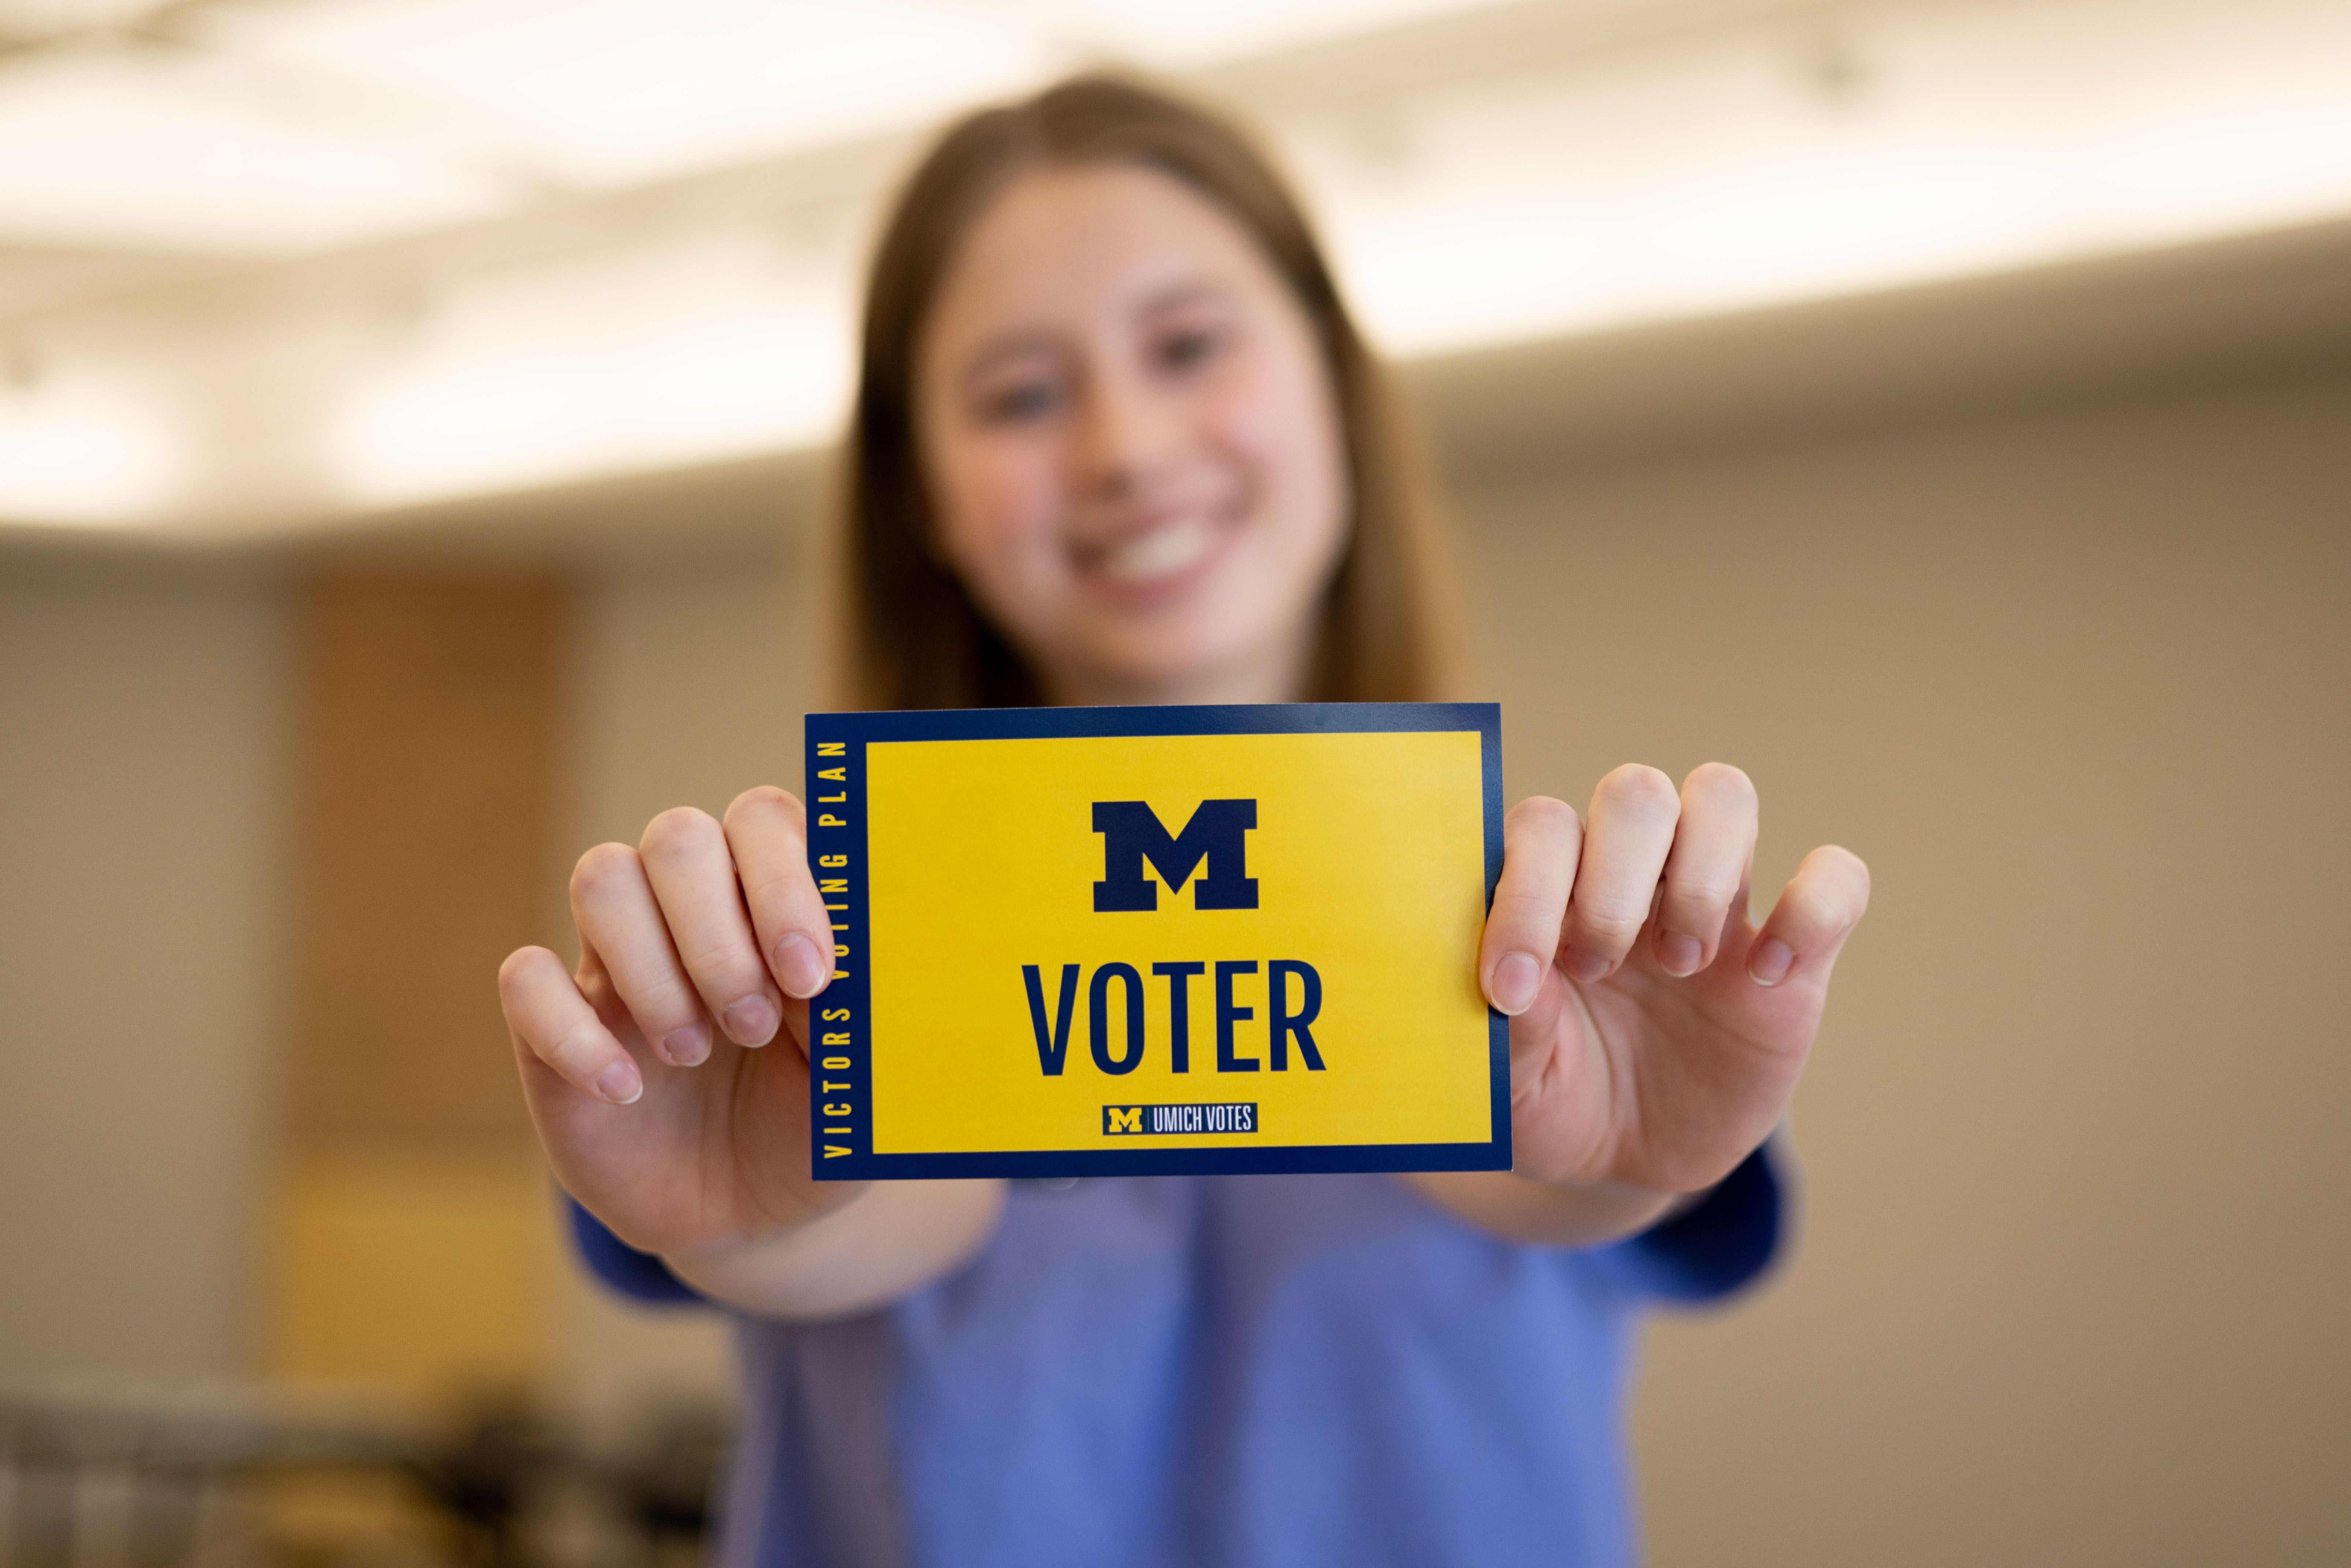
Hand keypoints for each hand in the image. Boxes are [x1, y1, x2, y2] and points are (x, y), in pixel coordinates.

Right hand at [497, 787, 848, 1253]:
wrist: (753, 1216)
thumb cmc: (816, 1126)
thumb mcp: (853, 1080)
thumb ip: (853, 1009)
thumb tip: (843, 960)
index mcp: (774, 900)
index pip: (763, 821)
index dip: (782, 882)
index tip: (809, 976)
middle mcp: (691, 910)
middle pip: (678, 837)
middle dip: (718, 935)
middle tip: (753, 1027)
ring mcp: (616, 960)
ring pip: (603, 878)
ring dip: (653, 969)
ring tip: (694, 1053)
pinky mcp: (553, 1023)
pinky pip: (527, 979)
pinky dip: (574, 1032)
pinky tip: (625, 1091)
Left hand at [1477, 764, 1869, 1194]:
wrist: (1634, 1158)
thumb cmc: (1559, 1098)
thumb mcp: (1514, 1085)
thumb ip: (1509, 1029)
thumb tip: (1516, 979)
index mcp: (1553, 892)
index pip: (1544, 828)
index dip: (1527, 892)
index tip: (1515, 985)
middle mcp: (1631, 877)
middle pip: (1636, 792)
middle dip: (1613, 878)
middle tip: (1599, 970)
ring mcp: (1716, 907)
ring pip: (1723, 795)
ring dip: (1699, 876)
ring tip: (1680, 964)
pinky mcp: (1794, 954)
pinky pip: (1837, 876)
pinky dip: (1811, 909)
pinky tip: (1765, 977)